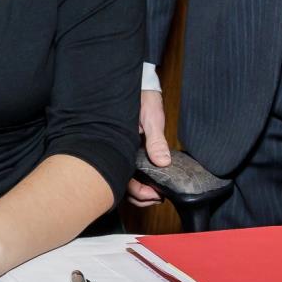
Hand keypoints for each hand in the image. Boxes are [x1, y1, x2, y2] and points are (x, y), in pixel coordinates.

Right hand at [126, 89, 169, 207]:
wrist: (139, 84)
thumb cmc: (142, 98)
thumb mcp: (151, 118)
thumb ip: (155, 140)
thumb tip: (163, 162)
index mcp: (121, 146)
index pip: (124, 179)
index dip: (139, 192)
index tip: (156, 195)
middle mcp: (119, 152)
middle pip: (122, 184)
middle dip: (139, 196)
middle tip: (159, 197)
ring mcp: (122, 151)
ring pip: (124, 180)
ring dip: (138, 191)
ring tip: (156, 194)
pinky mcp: (127, 149)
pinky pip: (129, 171)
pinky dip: (139, 181)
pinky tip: (151, 182)